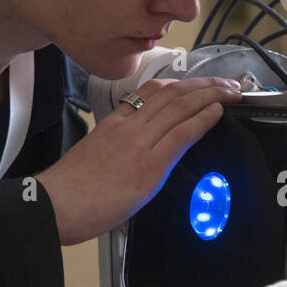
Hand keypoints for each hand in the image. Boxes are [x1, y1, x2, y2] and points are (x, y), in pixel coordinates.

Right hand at [36, 75, 242, 244]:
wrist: (55, 204)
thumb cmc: (68, 191)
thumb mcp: (92, 157)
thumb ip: (114, 149)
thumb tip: (129, 158)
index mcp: (113, 123)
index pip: (151, 92)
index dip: (179, 84)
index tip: (195, 83)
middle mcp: (128, 126)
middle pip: (172, 93)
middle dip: (204, 85)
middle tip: (226, 82)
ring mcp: (140, 142)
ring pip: (181, 106)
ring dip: (211, 95)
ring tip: (231, 91)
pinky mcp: (150, 163)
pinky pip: (182, 133)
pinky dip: (203, 118)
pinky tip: (218, 112)